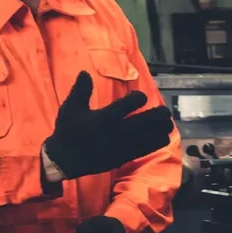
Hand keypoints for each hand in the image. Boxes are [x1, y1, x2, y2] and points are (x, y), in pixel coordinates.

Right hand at [44, 71, 173, 179]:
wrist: (63, 160)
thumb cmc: (67, 131)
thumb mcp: (70, 108)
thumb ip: (80, 90)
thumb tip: (85, 72)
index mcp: (101, 119)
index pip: (124, 106)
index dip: (137, 99)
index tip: (143, 97)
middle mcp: (112, 133)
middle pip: (141, 123)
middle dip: (156, 116)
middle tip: (166, 111)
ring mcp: (118, 147)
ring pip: (145, 138)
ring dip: (159, 130)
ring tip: (168, 123)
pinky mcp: (121, 158)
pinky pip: (142, 151)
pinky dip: (155, 144)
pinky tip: (163, 138)